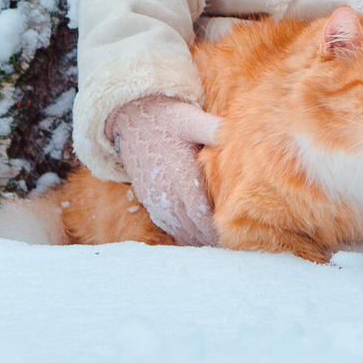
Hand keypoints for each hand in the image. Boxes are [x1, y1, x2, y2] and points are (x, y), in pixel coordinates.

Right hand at [108, 94, 222, 245]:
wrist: (130, 116)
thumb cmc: (165, 117)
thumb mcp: (190, 118)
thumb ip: (212, 129)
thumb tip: (232, 134)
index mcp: (181, 177)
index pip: (201, 215)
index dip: (215, 229)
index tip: (231, 236)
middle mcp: (166, 192)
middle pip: (190, 227)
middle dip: (207, 238)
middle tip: (227, 245)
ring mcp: (155, 197)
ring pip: (177, 228)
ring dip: (193, 238)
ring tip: (212, 245)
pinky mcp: (147, 196)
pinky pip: (164, 222)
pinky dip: (179, 232)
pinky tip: (190, 235)